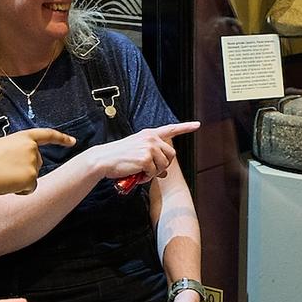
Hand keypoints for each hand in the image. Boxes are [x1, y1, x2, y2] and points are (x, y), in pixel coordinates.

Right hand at [0, 128, 75, 203]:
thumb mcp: (3, 147)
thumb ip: (18, 151)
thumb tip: (25, 166)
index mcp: (23, 137)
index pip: (46, 135)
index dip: (61, 138)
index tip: (72, 141)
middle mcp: (32, 148)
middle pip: (38, 162)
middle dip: (25, 169)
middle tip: (4, 170)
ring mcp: (33, 162)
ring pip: (33, 177)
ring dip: (21, 180)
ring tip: (3, 176)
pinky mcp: (31, 177)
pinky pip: (30, 189)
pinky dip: (20, 191)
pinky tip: (7, 185)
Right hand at [81, 122, 200, 179]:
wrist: (103, 160)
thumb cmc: (119, 157)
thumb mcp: (137, 152)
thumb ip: (152, 158)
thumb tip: (164, 173)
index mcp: (149, 134)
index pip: (171, 129)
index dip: (186, 127)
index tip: (197, 124)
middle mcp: (151, 138)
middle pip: (171, 155)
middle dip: (163, 165)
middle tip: (150, 170)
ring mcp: (149, 147)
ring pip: (164, 165)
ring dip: (154, 172)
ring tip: (141, 171)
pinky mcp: (145, 158)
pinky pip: (154, 172)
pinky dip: (146, 177)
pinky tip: (137, 173)